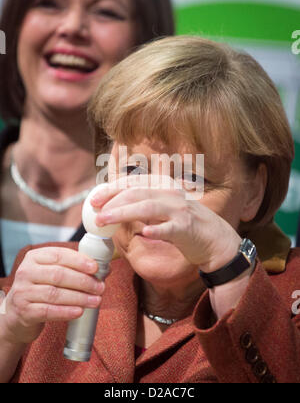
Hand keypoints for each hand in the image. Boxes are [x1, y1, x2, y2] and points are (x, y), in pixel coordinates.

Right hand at [2, 247, 103, 344]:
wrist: (17, 314)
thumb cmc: (42, 289)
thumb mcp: (53, 274)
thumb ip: (75, 268)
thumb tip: (106, 269)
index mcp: (35, 257)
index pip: (59, 255)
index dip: (79, 261)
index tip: (96, 268)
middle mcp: (26, 272)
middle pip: (59, 274)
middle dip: (83, 281)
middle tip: (100, 288)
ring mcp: (23, 292)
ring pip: (55, 293)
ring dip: (79, 297)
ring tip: (96, 301)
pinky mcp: (24, 311)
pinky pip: (48, 311)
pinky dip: (66, 312)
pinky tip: (79, 312)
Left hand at [92, 176, 241, 272]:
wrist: (215, 240)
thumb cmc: (185, 225)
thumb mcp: (164, 209)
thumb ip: (143, 207)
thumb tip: (112, 210)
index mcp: (163, 187)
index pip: (133, 183)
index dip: (111, 189)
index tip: (93, 199)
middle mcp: (170, 194)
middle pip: (137, 192)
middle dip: (112, 201)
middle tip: (95, 213)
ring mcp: (180, 210)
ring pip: (148, 207)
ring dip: (123, 213)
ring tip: (105, 221)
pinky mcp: (187, 228)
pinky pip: (169, 228)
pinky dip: (157, 230)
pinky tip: (145, 233)